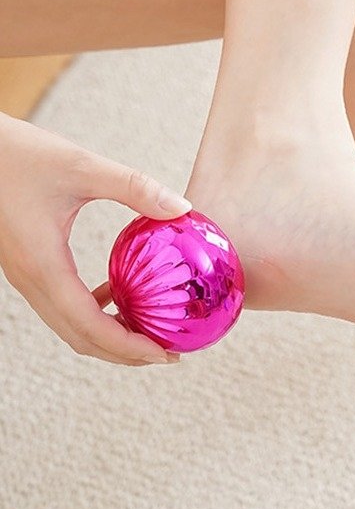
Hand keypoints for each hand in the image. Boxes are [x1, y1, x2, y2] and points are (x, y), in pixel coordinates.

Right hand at [0, 113, 190, 365]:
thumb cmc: (17, 154)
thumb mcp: (81, 166)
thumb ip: (134, 187)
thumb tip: (183, 208)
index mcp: (44, 266)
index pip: (91, 327)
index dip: (130, 347)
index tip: (166, 355)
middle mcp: (32, 280)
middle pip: (82, 338)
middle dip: (126, 353)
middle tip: (166, 353)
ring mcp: (28, 277)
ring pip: (71, 326)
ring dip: (111, 337)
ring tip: (150, 332)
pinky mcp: (30, 267)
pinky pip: (65, 305)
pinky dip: (96, 313)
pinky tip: (120, 296)